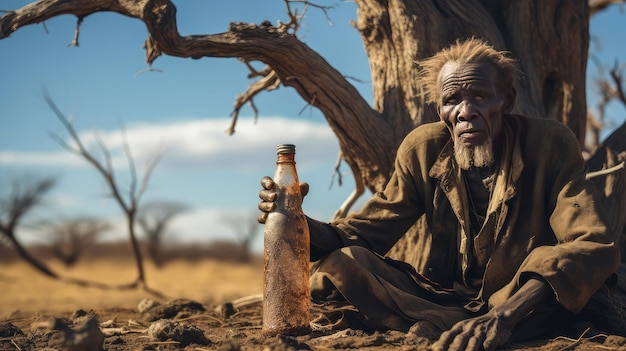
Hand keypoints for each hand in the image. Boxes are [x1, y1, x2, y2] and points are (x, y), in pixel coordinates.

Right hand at [257, 176, 308, 223]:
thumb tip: (303, 186)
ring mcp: (265, 208)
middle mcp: (267, 197)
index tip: (272, 184)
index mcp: (272, 188)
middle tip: (274, 196)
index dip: (266, 182)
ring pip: (261, 205)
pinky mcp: (266, 219)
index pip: (265, 182)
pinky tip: (267, 217)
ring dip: (266, 205)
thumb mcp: (300, 194)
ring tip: (273, 206)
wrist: (295, 217)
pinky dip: (263, 217)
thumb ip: (302, 188)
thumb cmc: (294, 200)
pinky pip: (260, 218)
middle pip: (262, 194)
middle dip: (267, 195)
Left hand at [431, 277, 551, 350]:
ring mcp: (481, 332)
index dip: (441, 343)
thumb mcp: (463, 328)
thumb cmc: (477, 326)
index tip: (435, 350)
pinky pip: (489, 343)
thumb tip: (435, 348)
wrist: (499, 316)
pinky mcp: (494, 336)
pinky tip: (486, 350)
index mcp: (460, 327)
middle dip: (453, 350)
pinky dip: (487, 348)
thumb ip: (451, 337)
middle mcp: (469, 329)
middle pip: (460, 340)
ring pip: (474, 343)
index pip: (448, 335)